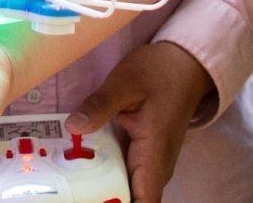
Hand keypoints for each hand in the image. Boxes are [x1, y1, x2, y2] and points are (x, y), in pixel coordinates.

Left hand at [65, 41, 212, 201]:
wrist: (185, 64)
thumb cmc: (160, 72)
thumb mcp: (125, 82)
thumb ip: (99, 106)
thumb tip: (72, 127)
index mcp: (154, 156)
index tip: (90, 199)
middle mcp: (155, 168)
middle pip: (132, 199)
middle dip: (102, 197)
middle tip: (67, 188)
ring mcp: (150, 163)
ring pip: (127, 189)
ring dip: (102, 187)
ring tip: (69, 180)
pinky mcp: (143, 155)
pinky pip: (124, 174)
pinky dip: (104, 173)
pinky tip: (79, 163)